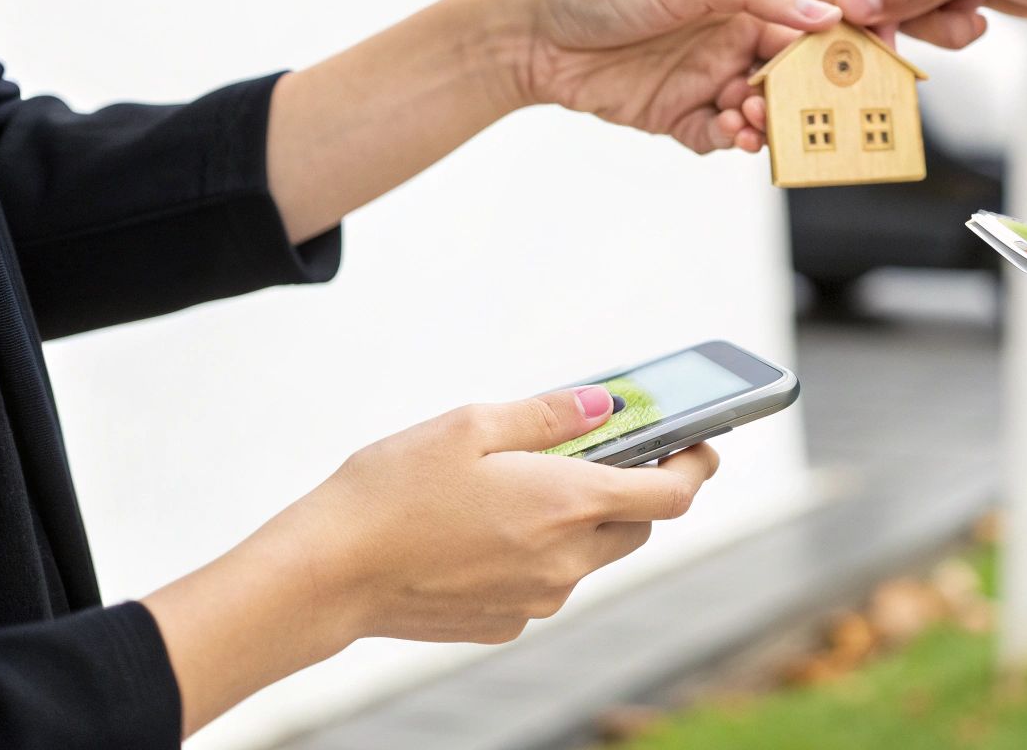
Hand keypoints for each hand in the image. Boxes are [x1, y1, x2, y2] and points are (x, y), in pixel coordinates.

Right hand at [146, 385, 720, 733]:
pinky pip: (548, 582)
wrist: (325, 575)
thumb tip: (607, 404)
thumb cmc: (391, 490)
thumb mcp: (471, 424)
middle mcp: (568, 561)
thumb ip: (550, 414)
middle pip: (638, 524)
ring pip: (593, 556)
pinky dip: (539, 553)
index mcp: (570, 503)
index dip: (697, 463)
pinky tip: (488, 529)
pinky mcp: (507, 623)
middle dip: (635, 486)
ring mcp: (539, 599)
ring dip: (584, 521)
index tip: (701, 440)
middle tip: (605, 450)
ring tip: (529, 484)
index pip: (675, 492)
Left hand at [515, 0, 841, 152]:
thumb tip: (825, 16)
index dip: (841, 41)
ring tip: (755, 118)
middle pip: (794, 73)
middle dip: (808, 92)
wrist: (530, 35)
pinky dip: (733, 140)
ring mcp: (708, 79)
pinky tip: (730, 134)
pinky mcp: (682, 117)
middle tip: (814, 106)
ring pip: (764, 111)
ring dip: (769, 119)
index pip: (810, 18)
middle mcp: (733, 38)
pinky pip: (723, 137)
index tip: (868, 62)